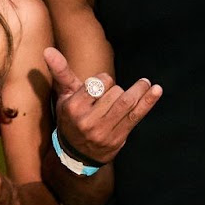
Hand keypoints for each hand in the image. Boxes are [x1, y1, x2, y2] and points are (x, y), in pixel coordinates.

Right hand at [45, 47, 161, 164]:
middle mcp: (87, 121)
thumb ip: (60, 72)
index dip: (103, 81)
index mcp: (73, 108)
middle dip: (116, 89)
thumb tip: (48, 50)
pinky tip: (157, 90)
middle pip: (114, 92)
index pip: (98, 83)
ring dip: (138, 90)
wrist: (76, 154)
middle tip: (112, 95)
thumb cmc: (71, 117)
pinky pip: (136, 116)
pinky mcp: (118, 138)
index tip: (100, 87)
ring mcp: (104, 132)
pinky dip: (148, 101)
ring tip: (144, 84)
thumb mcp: (64, 96)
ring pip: (126, 103)